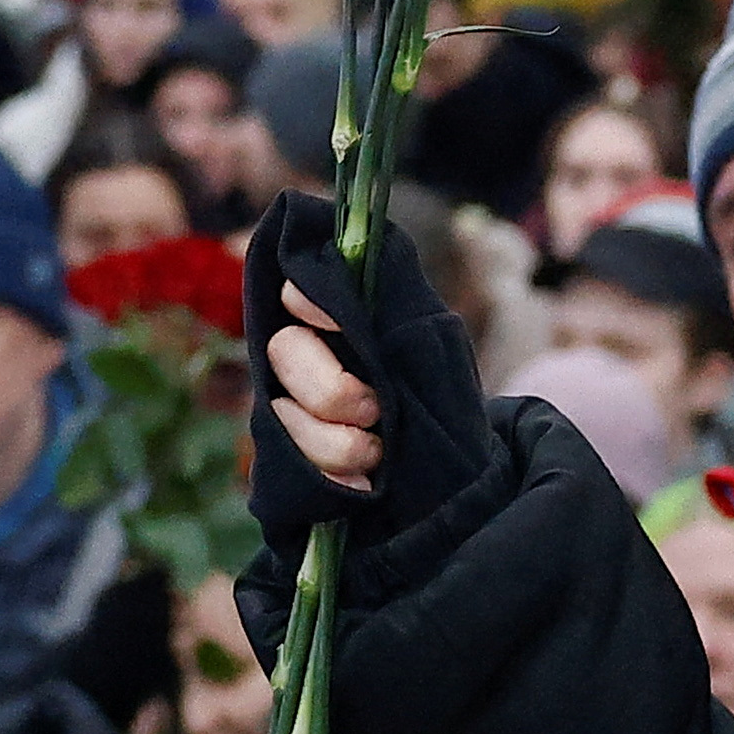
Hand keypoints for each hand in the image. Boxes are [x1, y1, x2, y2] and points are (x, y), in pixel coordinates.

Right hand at [241, 199, 491, 554]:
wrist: (451, 481)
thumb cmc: (441, 401)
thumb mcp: (430, 337)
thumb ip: (394, 292)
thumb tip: (364, 244)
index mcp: (339, 319)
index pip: (297, 286)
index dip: (304, 294)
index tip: (316, 308)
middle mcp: (308, 358)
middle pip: (284, 350)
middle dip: (329, 387)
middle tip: (375, 410)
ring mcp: (293, 410)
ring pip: (281, 414)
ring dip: (335, 441)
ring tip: (379, 456)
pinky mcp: (290, 460)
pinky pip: (287, 463)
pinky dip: (328, 478)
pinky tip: (361, 488)